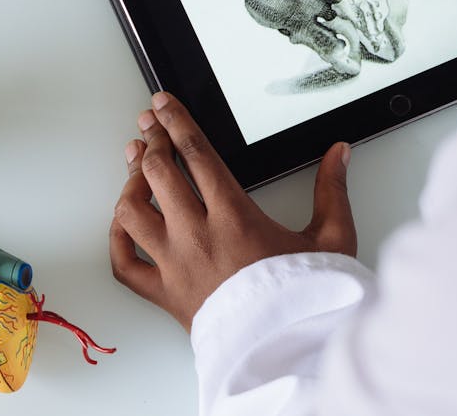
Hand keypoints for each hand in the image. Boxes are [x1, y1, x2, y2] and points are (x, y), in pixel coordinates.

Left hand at [109, 92, 354, 330]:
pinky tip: (125, 222)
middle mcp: (196, 235)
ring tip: (135, 165)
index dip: (175, 121)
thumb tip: (339, 153)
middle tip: (148, 126)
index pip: (195, 153)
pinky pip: (124, 263)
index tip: (162, 104)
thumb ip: (332, 190)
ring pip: (132, 210)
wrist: (291, 352)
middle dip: (150, 140)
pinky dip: (118, 239)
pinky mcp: (164, 295)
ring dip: (130, 181)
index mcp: (234, 216)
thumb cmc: (307, 300)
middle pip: (158, 172)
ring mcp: (174, 265)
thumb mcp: (333, 239)